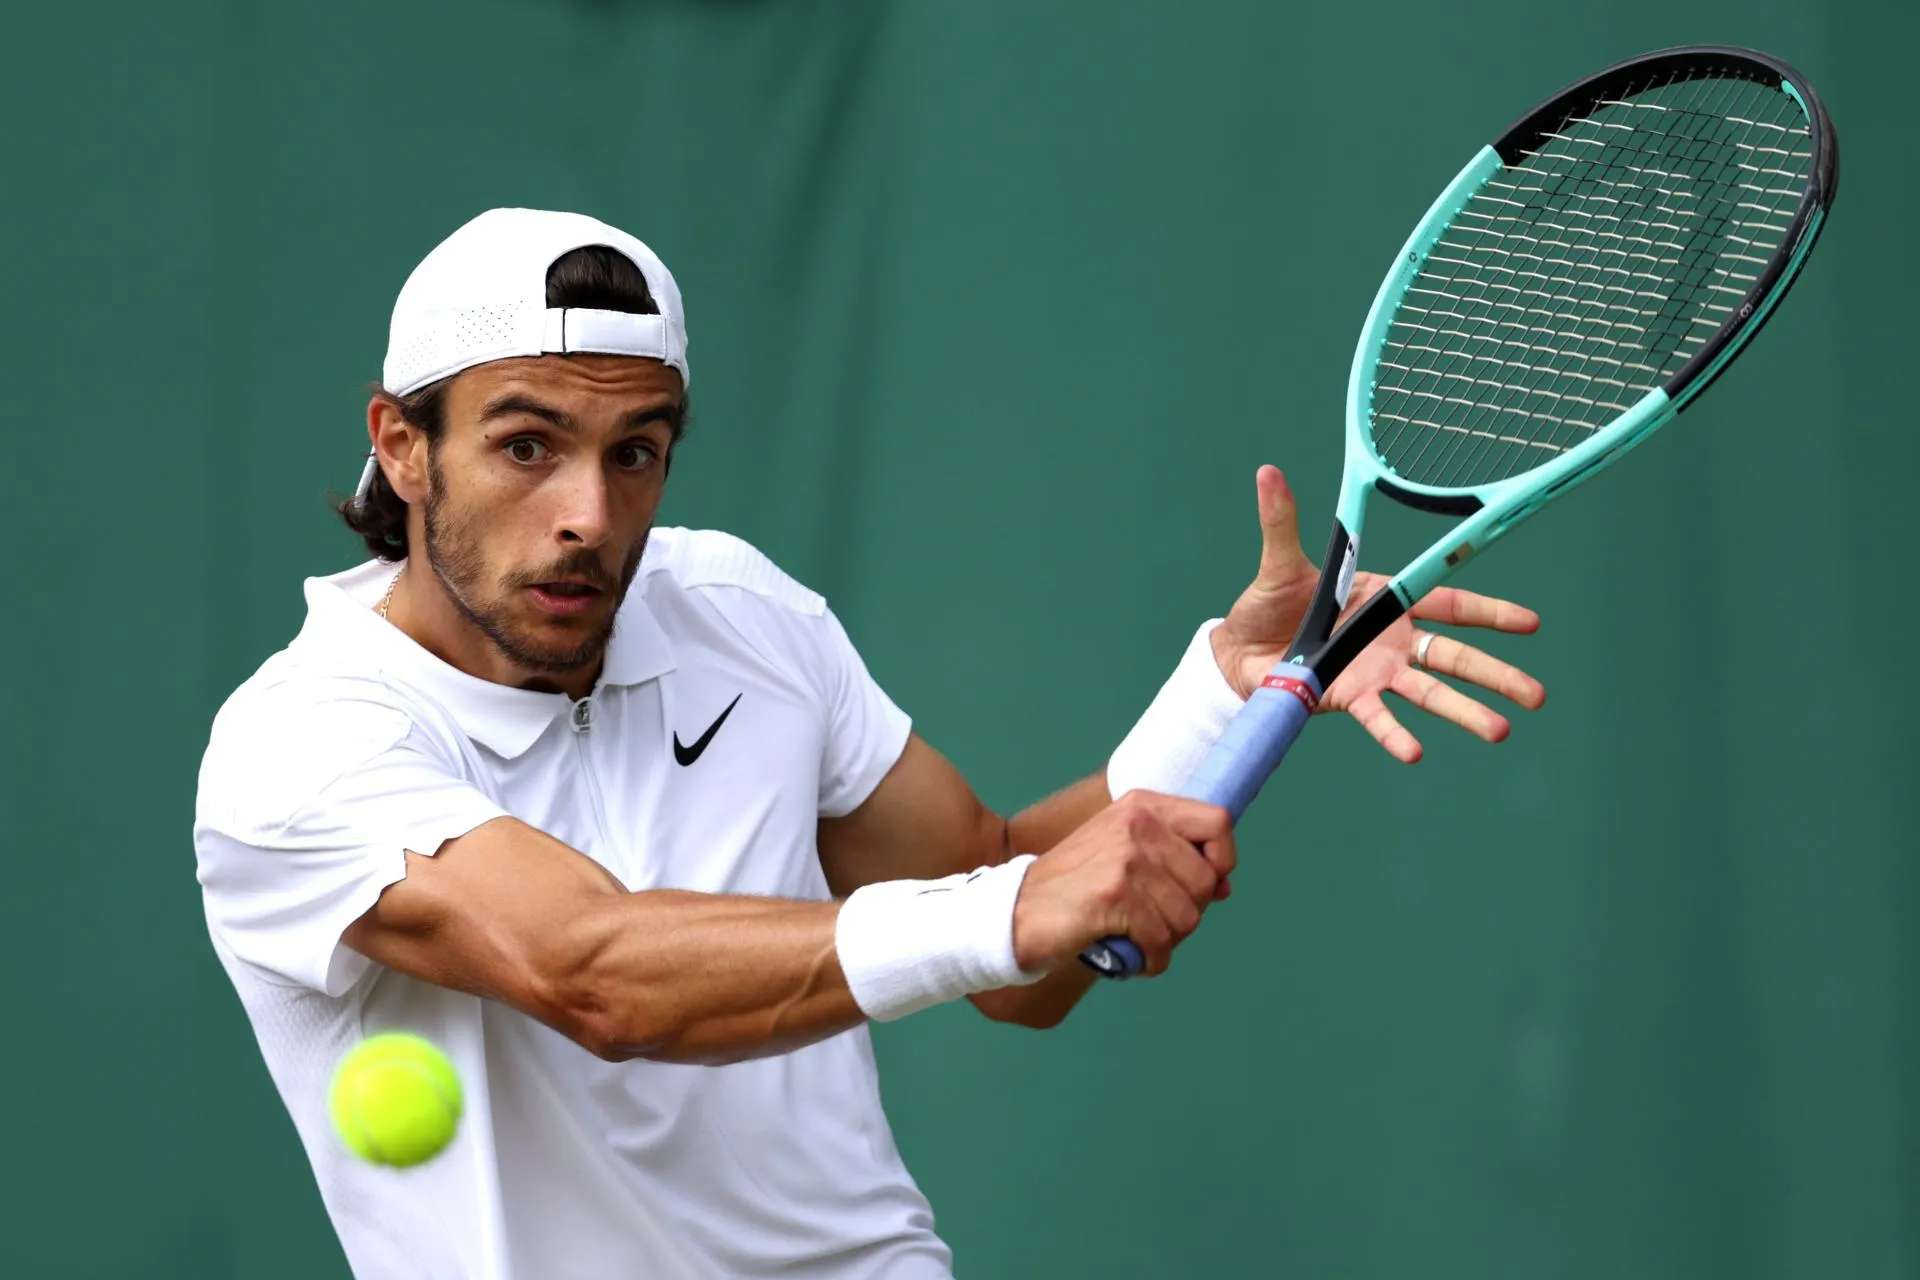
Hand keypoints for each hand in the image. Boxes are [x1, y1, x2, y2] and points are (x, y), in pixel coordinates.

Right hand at [1011, 791, 1234, 976]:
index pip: (1218, 821)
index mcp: (1141, 805)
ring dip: (1166, 941)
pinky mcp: (1115, 894)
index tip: (1203, 885)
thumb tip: (1225, 885)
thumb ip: (1173, 859)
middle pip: (1206, 880)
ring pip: (1187, 917)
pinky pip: (1161, 941)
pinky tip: (1131, 958)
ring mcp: (1125, 857)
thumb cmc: (1073, 889)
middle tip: (1153, 923)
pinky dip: (1151, 960)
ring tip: (1136, 939)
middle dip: (1187, 914)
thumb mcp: (1121, 853)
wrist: (1014, 913)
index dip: (1222, 860)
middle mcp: (1137, 823)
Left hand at [1211, 465, 1547, 763]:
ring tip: (1500, 730)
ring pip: (1430, 692)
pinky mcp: (1349, 697)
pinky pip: (1377, 717)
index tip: (1531, 623)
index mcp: (1385, 600)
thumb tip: (1267, 471)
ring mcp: (1375, 672)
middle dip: (1496, 674)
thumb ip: (1281, 521)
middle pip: (1455, 656)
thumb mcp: (1279, 562)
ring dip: (1464, 711)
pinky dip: (1395, 734)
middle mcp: (1390, 640)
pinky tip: (1416, 752)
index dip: (1490, 613)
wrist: (1237, 651)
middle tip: (1536, 695)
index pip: (1449, 603)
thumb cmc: (1268, 604)